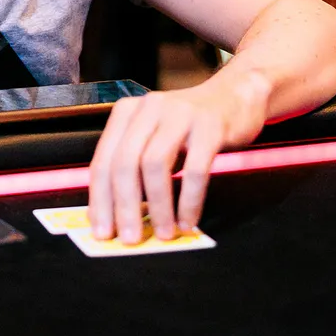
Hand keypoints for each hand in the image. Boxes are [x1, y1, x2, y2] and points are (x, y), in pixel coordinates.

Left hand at [88, 75, 270, 243]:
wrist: (235, 96)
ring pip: (156, 165)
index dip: (100, 199)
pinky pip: (196, 169)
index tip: (102, 230)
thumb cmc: (190, 126)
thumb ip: (135, 168)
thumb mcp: (154, 138)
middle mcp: (149, 109)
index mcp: (127, 113)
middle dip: (124, 206)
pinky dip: (190, 201)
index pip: (103, 160)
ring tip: (163, 233)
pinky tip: (188, 221)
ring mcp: (180, 114)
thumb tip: (117, 215)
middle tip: (129, 239)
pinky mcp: (210, 126)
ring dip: (158, 206)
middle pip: (125, 162)